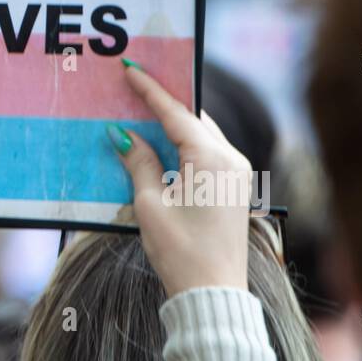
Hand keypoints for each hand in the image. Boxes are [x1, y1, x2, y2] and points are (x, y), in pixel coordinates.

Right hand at [111, 64, 252, 294]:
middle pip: (193, 118)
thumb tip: (123, 134)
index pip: (176, 113)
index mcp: (211, 158)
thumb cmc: (179, 250)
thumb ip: (139, 162)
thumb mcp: (150, 204)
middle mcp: (231, 159)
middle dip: (165, 102)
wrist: (212, 293)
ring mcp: (238, 173)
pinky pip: (208, 152)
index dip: (150, 90)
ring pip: (202, 134)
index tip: (131, 68)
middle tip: (136, 85)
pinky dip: (185, 143)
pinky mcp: (235, 187)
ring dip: (175, 123)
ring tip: (145, 111)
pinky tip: (163, 144)